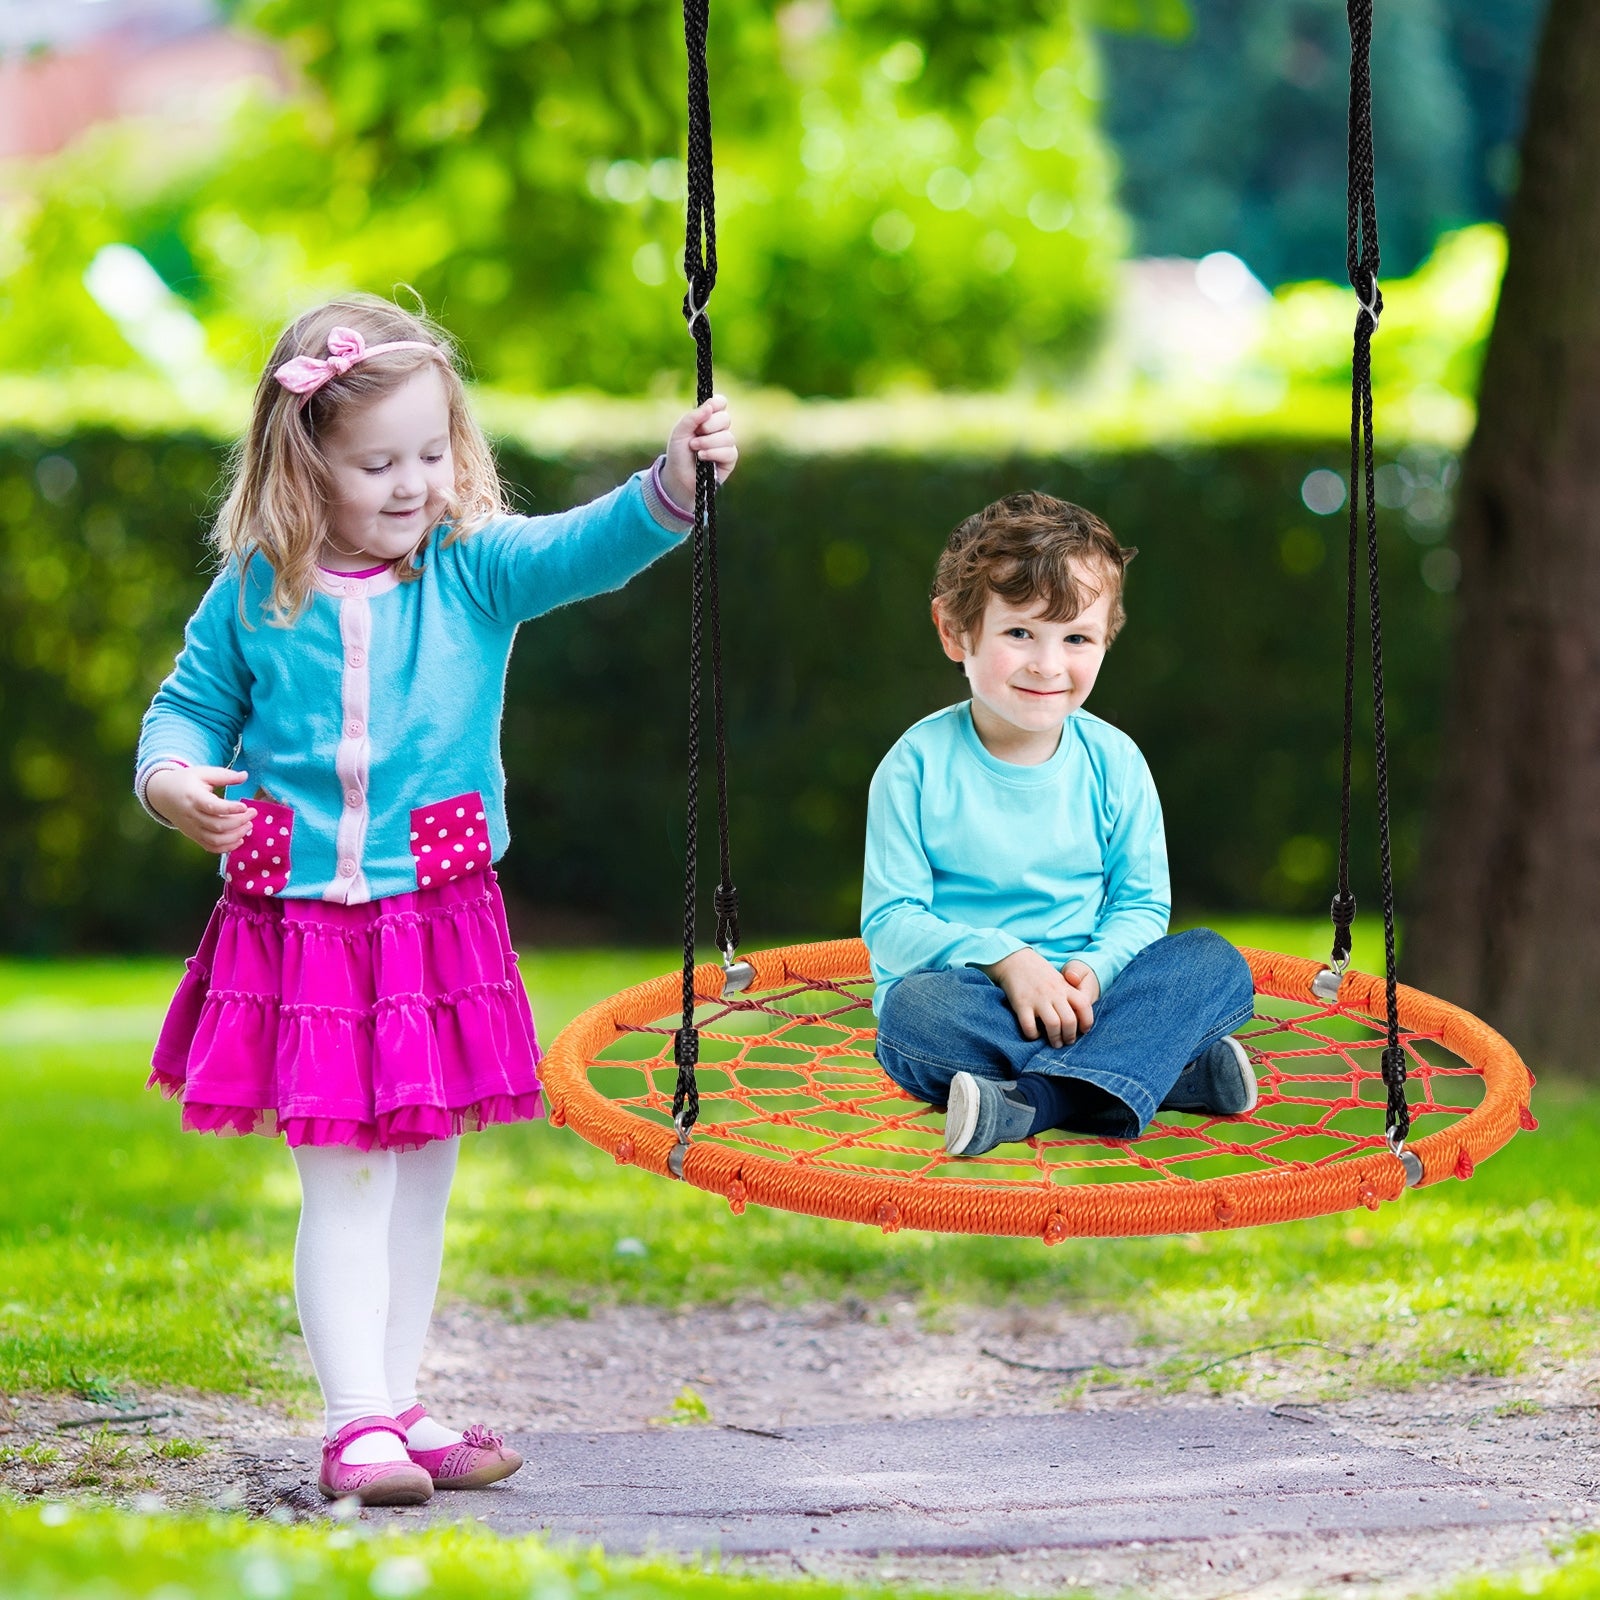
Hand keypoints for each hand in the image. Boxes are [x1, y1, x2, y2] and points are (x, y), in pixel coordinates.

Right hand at [145, 766, 254, 854]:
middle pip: (217, 825)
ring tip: (249, 826)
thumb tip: (245, 775)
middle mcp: (191, 816)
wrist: (161, 794)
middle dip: (239, 822)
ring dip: (235, 836)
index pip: (212, 807)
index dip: (230, 808)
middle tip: (252, 813)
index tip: (245, 806)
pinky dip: (226, 848)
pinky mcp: (193, 836)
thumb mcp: (202, 773)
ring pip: (215, 840)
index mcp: (193, 797)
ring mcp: (192, 828)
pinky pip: (210, 847)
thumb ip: (224, 775)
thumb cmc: (185, 781)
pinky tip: (239, 840)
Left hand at [662, 394, 737, 510]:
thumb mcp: (680, 432)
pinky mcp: (730, 460)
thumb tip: (710, 406)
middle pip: (725, 418)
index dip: (717, 403)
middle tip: (696, 434)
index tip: (708, 409)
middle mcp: (719, 429)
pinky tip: (702, 457)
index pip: (721, 403)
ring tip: (695, 449)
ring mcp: (726, 444)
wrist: (678, 477)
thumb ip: (693, 417)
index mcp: (708, 418)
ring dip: (708, 442)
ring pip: (727, 437)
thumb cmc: (679, 453)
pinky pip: (729, 452)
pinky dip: (714, 453)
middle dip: (709, 426)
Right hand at [982, 948, 1094, 1047]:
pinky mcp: (1021, 1005)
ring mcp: (1037, 999)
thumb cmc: (1039, 973)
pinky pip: (1029, 1026)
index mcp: (1065, 987)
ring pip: (1053, 1025)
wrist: (1015, 960)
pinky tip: (1034, 1034)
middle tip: (1067, 1041)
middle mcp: (1054, 993)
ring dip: (1055, 1038)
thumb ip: (1069, 995)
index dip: (1087, 1021)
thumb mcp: (1059, 980)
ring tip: (1055, 1043)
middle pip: (1069, 1020)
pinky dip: (1033, 1035)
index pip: (1084, 1005)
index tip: (1083, 1030)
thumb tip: (1078, 1017)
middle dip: (1070, 1036)